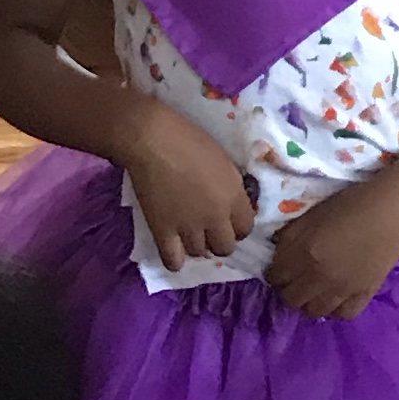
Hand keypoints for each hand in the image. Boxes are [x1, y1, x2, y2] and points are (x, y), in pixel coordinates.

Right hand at [123, 101, 257, 271]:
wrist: (152, 139)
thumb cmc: (188, 139)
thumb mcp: (223, 160)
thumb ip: (231, 186)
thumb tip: (230, 202)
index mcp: (233, 196)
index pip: (246, 228)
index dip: (237, 226)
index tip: (228, 220)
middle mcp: (216, 217)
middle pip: (226, 247)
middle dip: (219, 240)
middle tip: (208, 229)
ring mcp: (189, 227)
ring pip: (201, 253)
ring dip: (197, 246)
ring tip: (189, 234)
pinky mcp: (163, 231)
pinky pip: (173, 261)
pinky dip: (175, 260)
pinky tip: (174, 249)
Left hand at [268, 179, 398, 320]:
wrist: (390, 212)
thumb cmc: (349, 206)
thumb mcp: (310, 216)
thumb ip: (289, 237)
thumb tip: (277, 253)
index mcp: (303, 253)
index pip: (275, 277)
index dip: (274, 273)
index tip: (280, 269)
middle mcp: (319, 276)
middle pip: (291, 299)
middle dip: (288, 290)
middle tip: (295, 280)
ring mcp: (342, 290)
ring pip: (314, 311)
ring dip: (309, 302)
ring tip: (314, 290)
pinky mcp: (363, 295)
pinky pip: (343, 314)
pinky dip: (336, 308)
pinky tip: (336, 297)